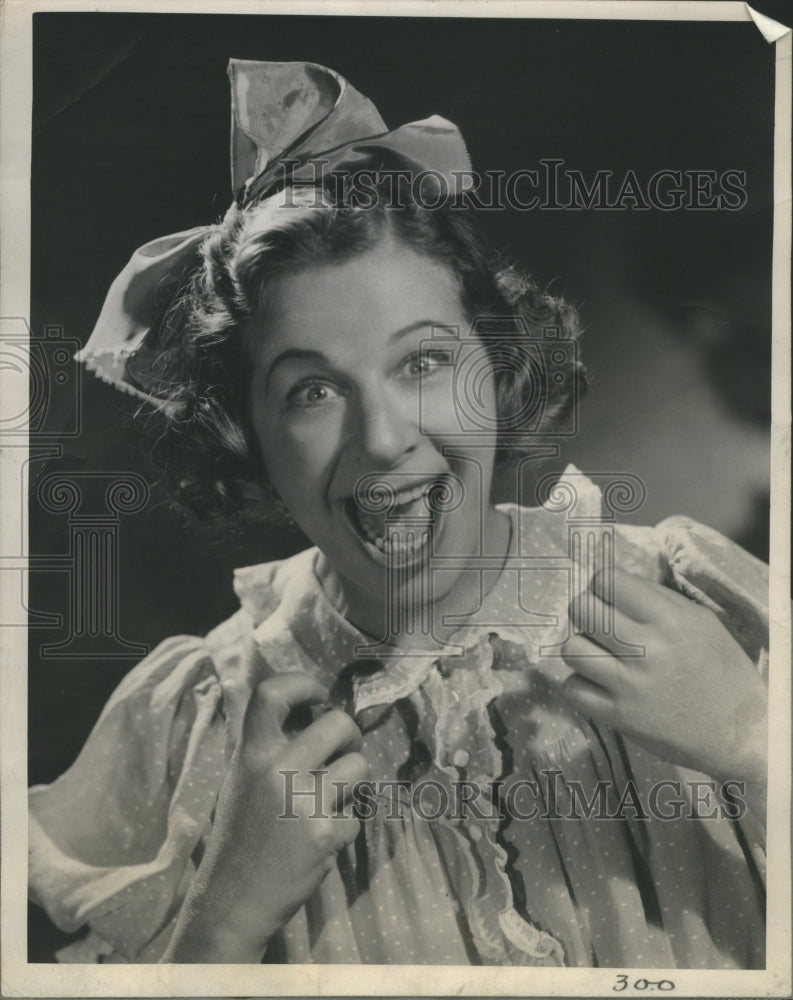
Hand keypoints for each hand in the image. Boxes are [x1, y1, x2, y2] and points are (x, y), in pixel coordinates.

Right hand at [162, 672, 367, 962]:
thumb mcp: (242, 780)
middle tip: (345, 748)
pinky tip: (321, 838)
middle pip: (337, 722)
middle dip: (351, 733)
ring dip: (353, 782)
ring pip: (358, 765)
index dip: (302, 683)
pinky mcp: (324, 834)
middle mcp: (275, 770)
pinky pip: (356, 814)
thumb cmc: (242, 836)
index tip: (318, 695)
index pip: (272, 693)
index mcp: (251, 754)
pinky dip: (345, 825)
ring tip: (330, 800)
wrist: (232, 901)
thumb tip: (316, 710)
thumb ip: (271, 746)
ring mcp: (302, 802)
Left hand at [560, 568, 766, 815]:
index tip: (611, 600)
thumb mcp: (701, 622)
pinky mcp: (619, 716)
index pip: (606, 581)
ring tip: (601, 657)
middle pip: (581, 609)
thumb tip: (612, 585)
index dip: (603, 588)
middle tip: (600, 627)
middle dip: (587, 613)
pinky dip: (581, 685)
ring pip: (571, 648)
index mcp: (669, 618)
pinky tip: (600, 685)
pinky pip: (572, 688)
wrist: (742, 733)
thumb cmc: (723, 671)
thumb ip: (657, 600)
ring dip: (582, 649)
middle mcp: (646, 648)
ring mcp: (629, 684)